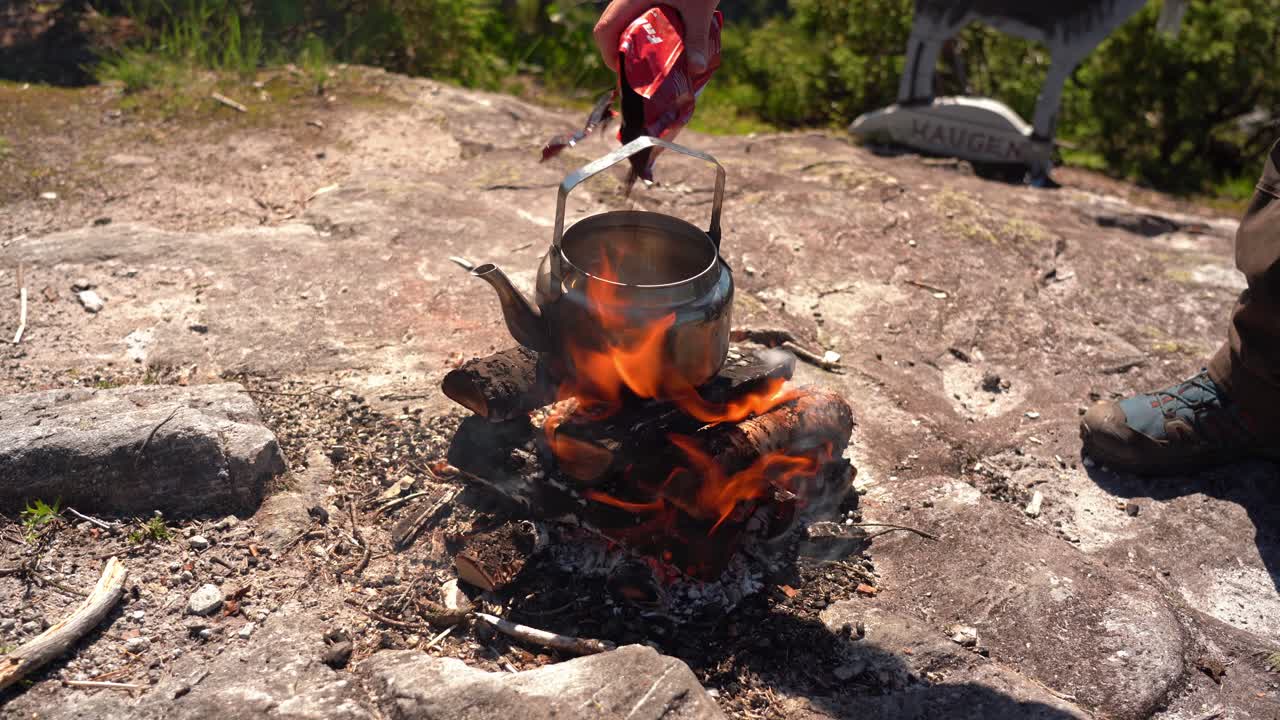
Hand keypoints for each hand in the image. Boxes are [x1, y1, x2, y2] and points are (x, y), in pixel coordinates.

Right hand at [594, 0, 719, 73]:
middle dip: (618, 51)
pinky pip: (633, 12)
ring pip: (621, 19)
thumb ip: (697, 39)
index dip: (608, 54)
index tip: (623, 72)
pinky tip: (658, 39)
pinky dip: (639, 28)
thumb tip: (697, 70)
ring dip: (629, 39)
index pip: (604, 28)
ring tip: (647, 59)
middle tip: (636, 70)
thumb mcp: (699, 9)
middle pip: (609, 26)